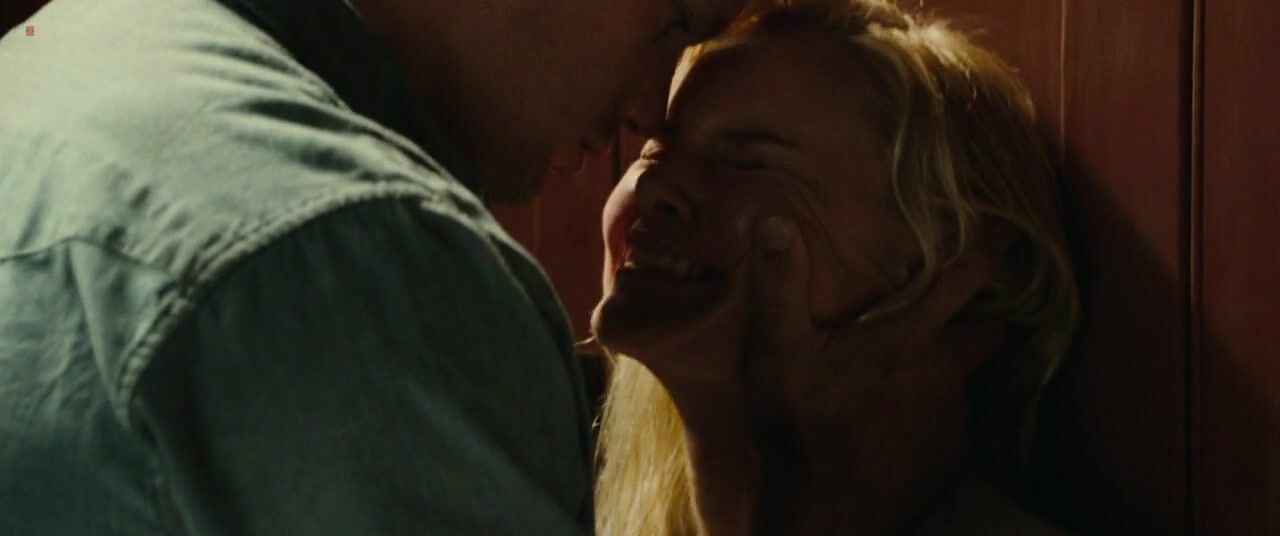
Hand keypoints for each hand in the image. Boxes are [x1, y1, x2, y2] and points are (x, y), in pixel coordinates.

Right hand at [744, 216, 1006, 530]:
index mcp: (908, 337)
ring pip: (966, 383)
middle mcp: (943, 373)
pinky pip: (954, 428)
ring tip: (907, 383)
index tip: (1014, 235)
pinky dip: (935, 421)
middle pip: (990, 334)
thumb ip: (779, 284)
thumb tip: (773, 222)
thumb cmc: (797, 427)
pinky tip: (900, 428)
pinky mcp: (951, 461)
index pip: (965, 280)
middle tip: (954, 321)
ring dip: (947, 377)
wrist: (820, 514)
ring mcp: (952, 421)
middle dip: (982, 322)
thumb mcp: (775, 351)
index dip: (992, 252)